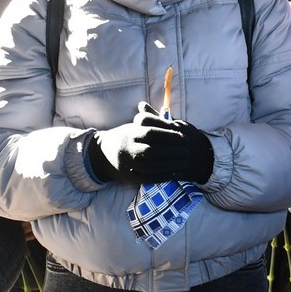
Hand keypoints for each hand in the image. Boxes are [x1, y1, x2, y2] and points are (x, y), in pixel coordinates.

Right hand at [86, 105, 213, 184]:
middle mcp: (126, 149)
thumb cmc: (127, 137)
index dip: (169, 135)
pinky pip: (148, 178)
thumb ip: (151, 120)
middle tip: (188, 151)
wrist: (103, 154)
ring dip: (171, 165)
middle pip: (152, 151)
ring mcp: (126, 164)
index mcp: (129, 133)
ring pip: (151, 166)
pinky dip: (164, 176)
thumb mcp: (134, 126)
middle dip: (172, 151)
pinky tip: (177, 173)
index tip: (183, 136)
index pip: (151, 133)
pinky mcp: (129, 177)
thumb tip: (167, 113)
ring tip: (185, 162)